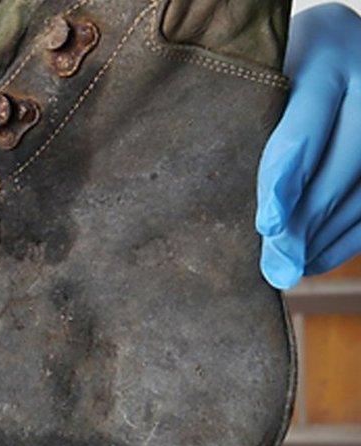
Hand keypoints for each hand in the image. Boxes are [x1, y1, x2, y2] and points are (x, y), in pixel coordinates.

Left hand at [257, 3, 360, 288]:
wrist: (337, 45)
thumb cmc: (277, 65)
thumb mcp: (261, 75)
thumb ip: (250, 121)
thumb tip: (229, 210)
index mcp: (326, 55)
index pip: (304, 127)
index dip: (284, 180)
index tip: (268, 225)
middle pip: (340, 167)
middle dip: (305, 222)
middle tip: (276, 265)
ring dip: (326, 237)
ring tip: (289, 268)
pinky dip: (348, 236)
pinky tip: (315, 259)